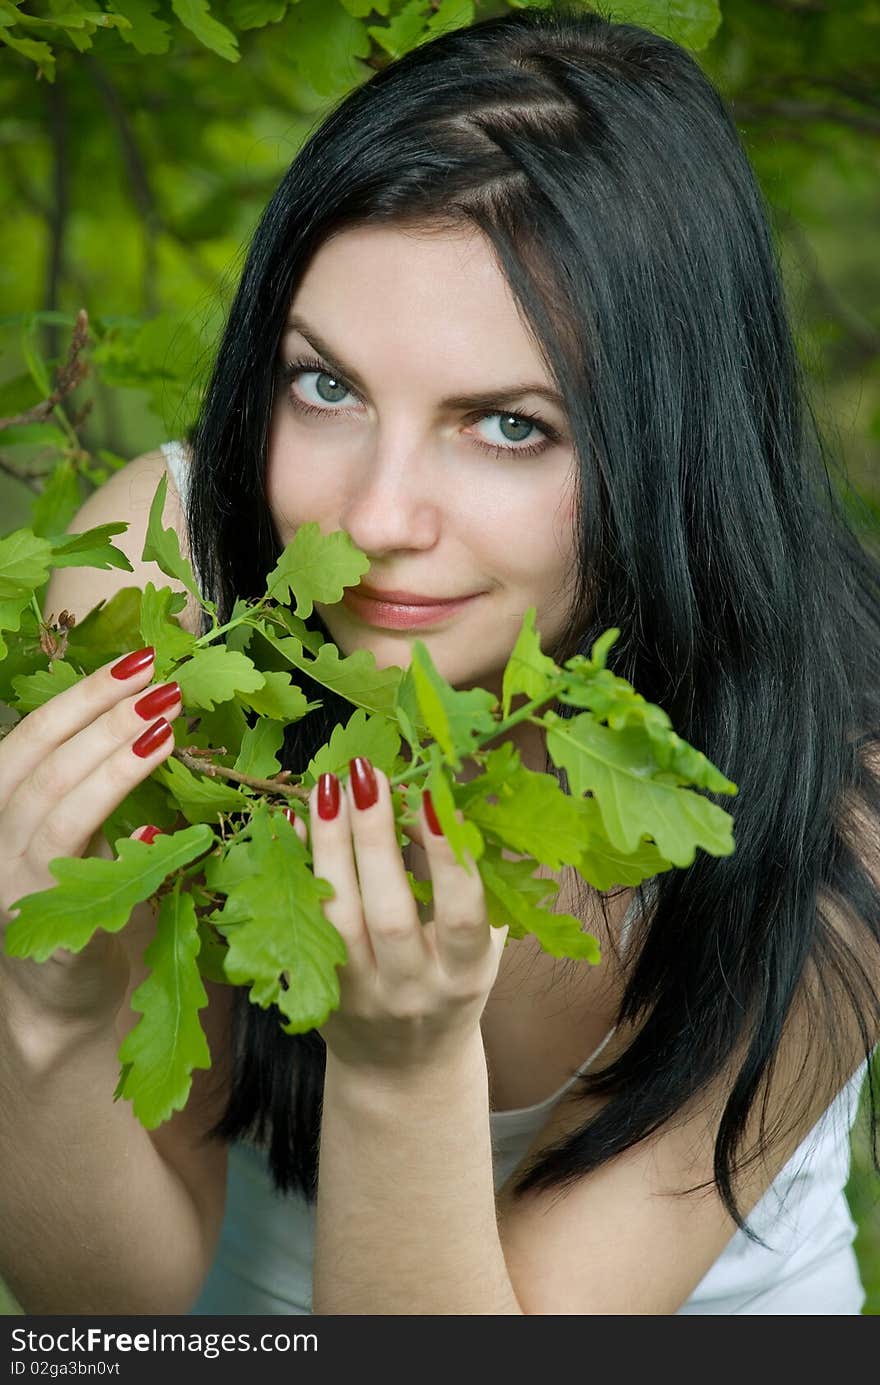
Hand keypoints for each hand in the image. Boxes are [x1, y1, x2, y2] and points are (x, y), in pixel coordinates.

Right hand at [0, 646, 181, 1025]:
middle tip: (160, 682)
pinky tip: (159, 833)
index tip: (136, 658)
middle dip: (101, 715)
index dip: (80, 695)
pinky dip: (120, 852)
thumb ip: (88, 782)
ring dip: (114, 764)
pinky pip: (79, 884)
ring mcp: (12, 887)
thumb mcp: (72, 830)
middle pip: (41, 764)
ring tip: (165, 728)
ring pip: (57, 811)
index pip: (30, 738)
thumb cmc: (73, 901)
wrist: (56, 1000)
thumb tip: (147, 711)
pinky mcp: (45, 934)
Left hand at [306, 757, 507, 1074]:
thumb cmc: (449, 986)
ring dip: (329, 846)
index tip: (436, 796)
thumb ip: (479, 881)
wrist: (403, 1071)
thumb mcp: (481, 946)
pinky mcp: (317, 996)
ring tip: (326, 786)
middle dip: (376, 840)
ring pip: (337, 919)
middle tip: (367, 774)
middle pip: (389, 915)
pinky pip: (299, 927)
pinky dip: (294, 870)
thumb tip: (455, 793)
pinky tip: (291, 823)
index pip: (462, 917)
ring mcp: (359, 997)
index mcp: (466, 975)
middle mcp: (412, 991)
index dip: (451, 859)